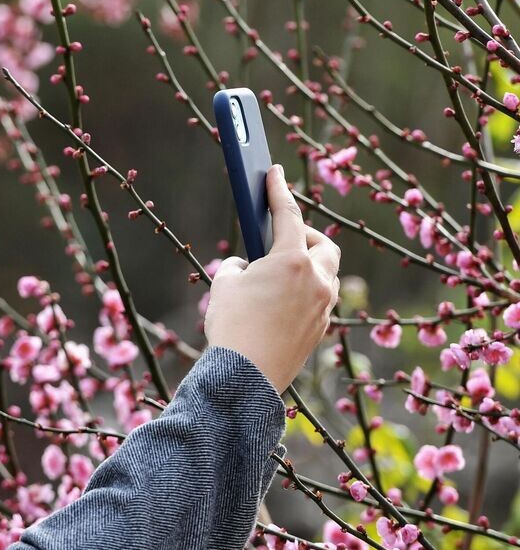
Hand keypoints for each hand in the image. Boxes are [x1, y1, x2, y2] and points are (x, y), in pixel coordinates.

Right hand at [204, 164, 340, 394]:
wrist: (244, 378)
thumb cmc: (232, 326)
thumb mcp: (224, 285)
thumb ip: (239, 267)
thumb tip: (249, 269)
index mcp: (292, 260)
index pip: (287, 214)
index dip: (278, 190)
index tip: (274, 172)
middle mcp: (316, 279)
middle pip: (322, 244)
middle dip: (304, 236)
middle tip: (280, 239)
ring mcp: (323, 306)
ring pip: (325, 274)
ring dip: (307, 266)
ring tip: (279, 274)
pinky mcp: (320, 329)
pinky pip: (319, 300)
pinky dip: (304, 292)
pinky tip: (280, 303)